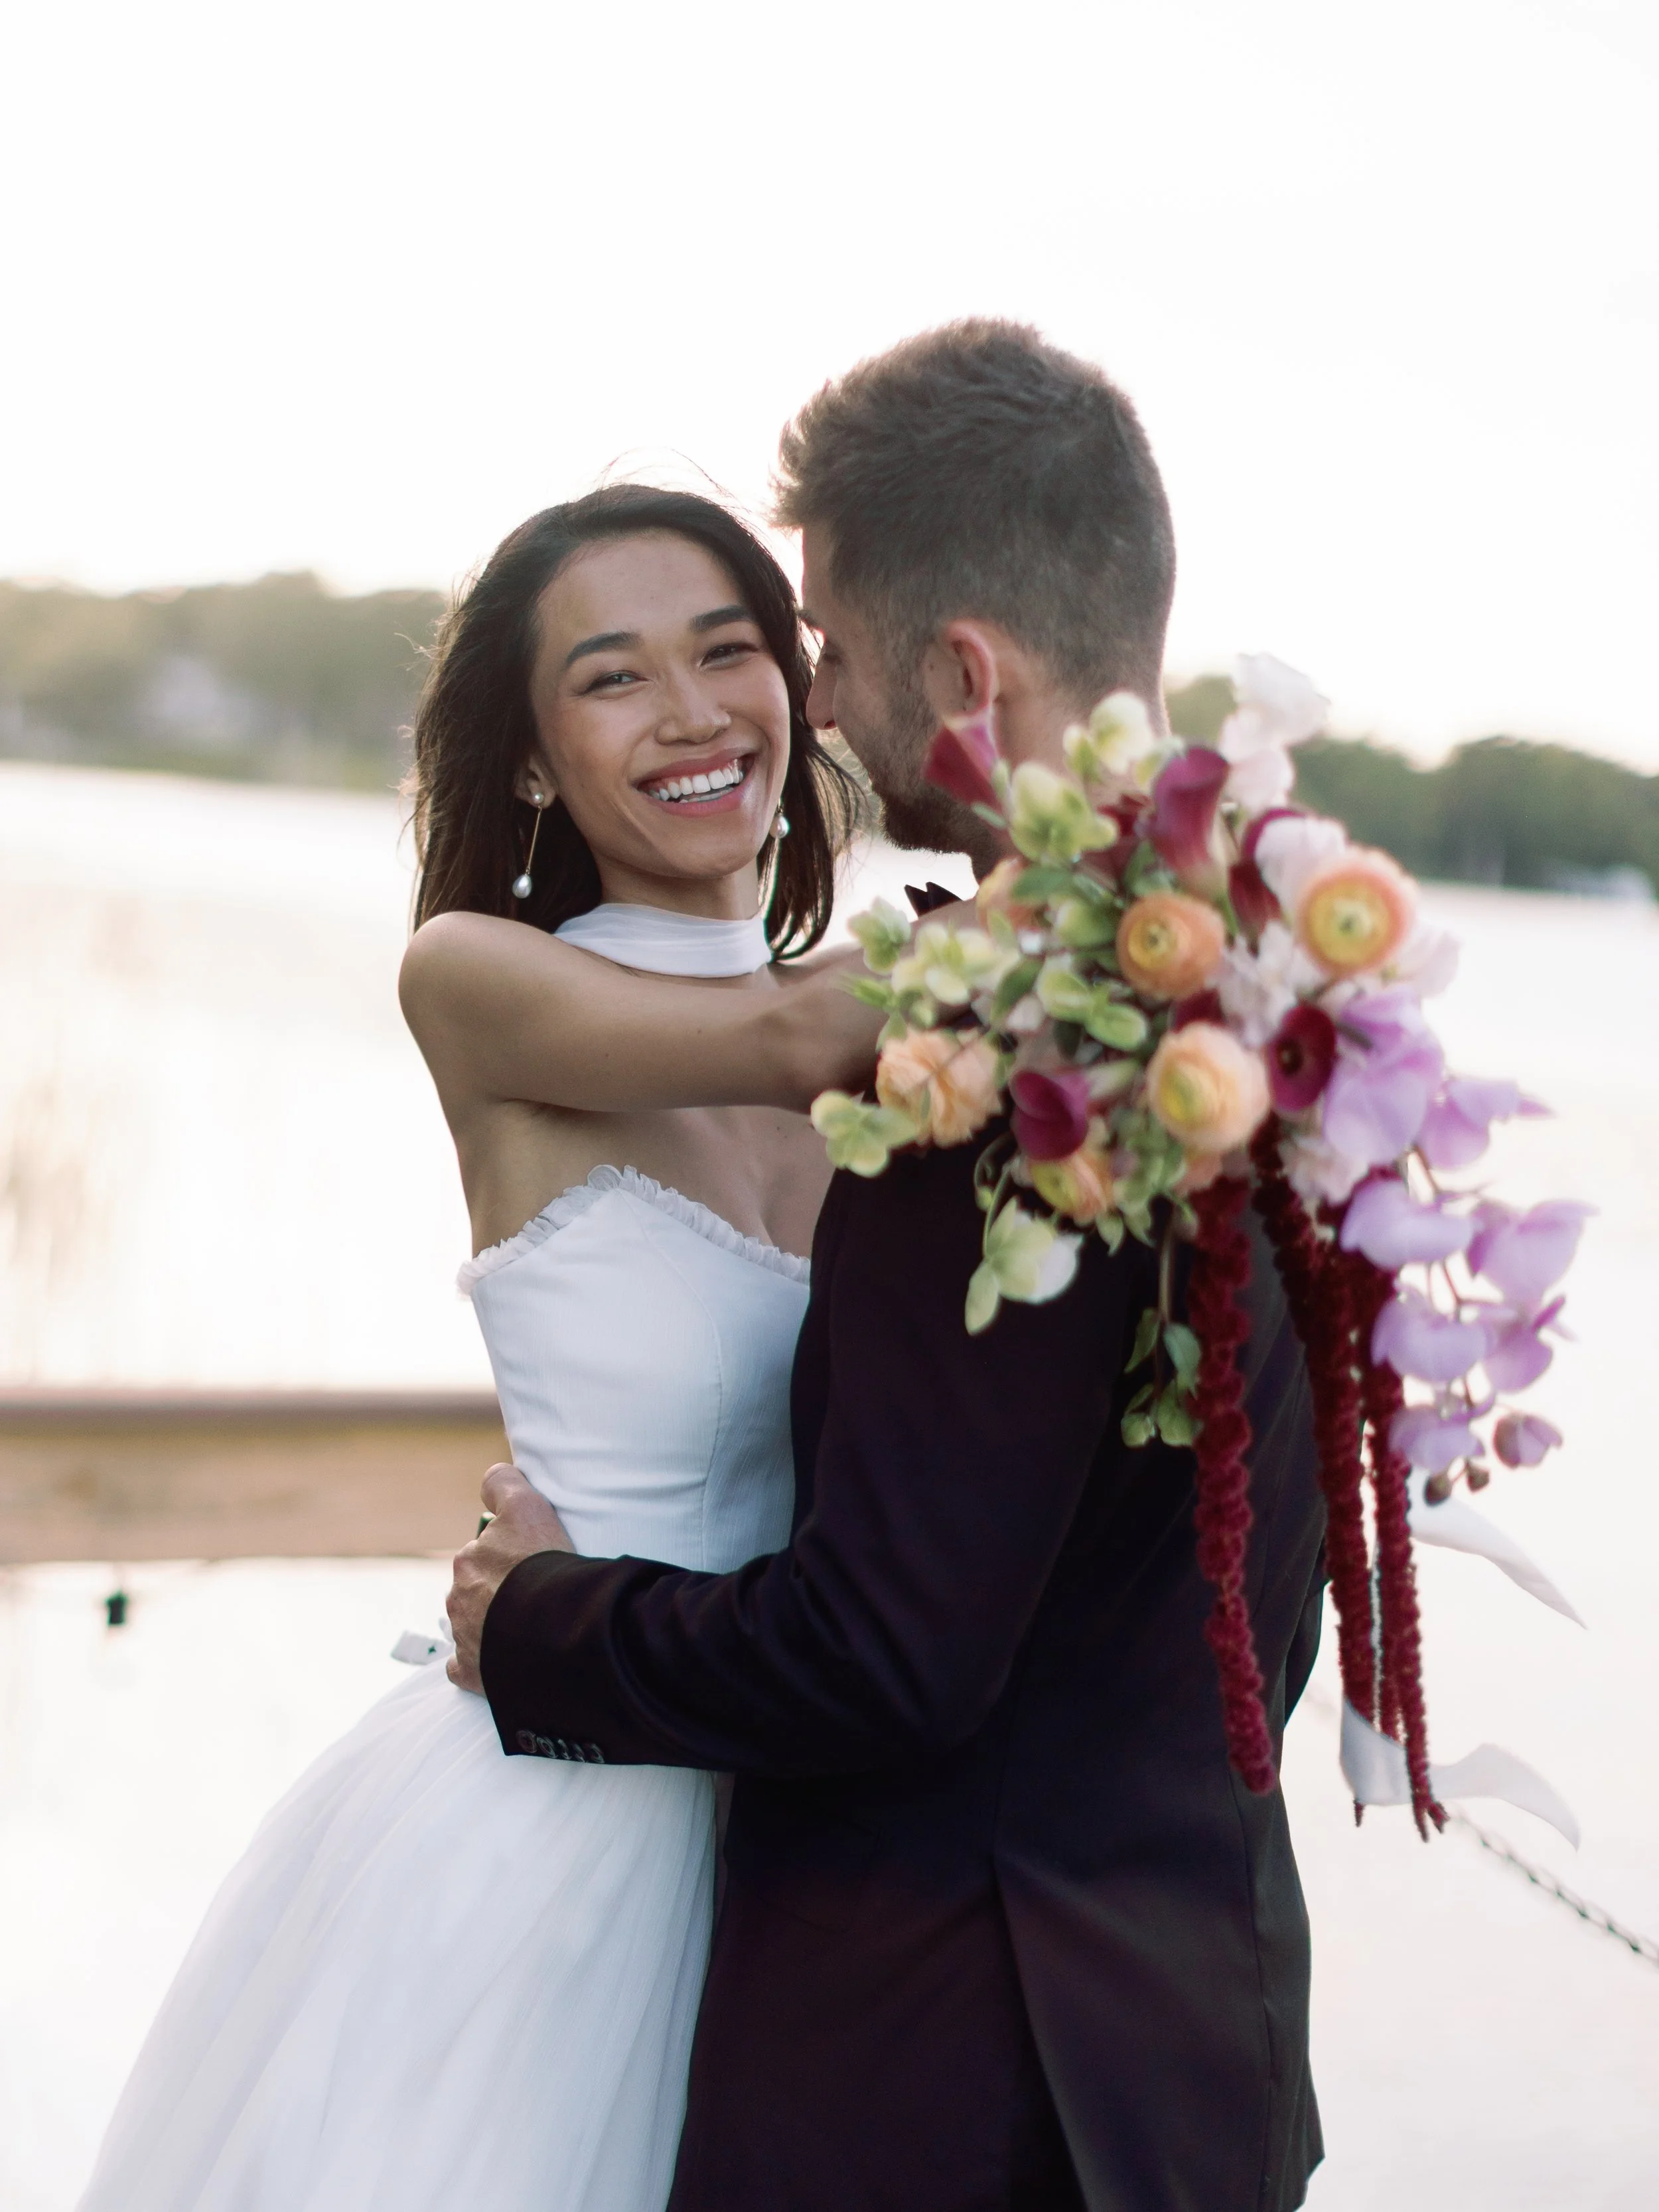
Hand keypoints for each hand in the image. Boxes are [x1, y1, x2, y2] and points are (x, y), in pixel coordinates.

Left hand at [446, 1463, 572, 1692]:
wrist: (555, 1632)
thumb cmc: (546, 1567)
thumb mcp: (529, 1508)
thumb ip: (504, 1485)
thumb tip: (491, 1476)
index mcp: (471, 1555)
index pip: (483, 1543)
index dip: (505, 1546)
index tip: (524, 1554)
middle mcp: (460, 1590)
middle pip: (478, 1582)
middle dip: (500, 1585)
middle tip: (536, 1591)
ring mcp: (463, 1632)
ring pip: (471, 1619)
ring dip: (492, 1620)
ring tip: (529, 1624)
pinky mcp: (468, 1668)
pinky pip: (464, 1663)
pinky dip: (479, 1659)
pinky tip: (502, 1657)